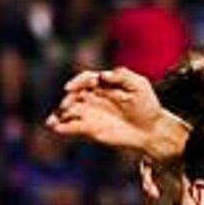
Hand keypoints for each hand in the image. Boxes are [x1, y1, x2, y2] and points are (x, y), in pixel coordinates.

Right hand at [48, 66, 166, 154]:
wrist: (151, 130)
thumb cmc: (147, 105)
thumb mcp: (139, 84)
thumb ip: (123, 75)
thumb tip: (102, 75)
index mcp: (103, 84)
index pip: (85, 79)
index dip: (78, 81)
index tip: (73, 87)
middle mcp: (94, 97)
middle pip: (74, 95)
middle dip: (67, 99)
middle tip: (66, 106)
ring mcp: (91, 113)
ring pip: (69, 111)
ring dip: (59, 114)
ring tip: (52, 121)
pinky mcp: (91, 129)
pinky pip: (73, 127)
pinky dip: (64, 127)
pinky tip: (57, 128)